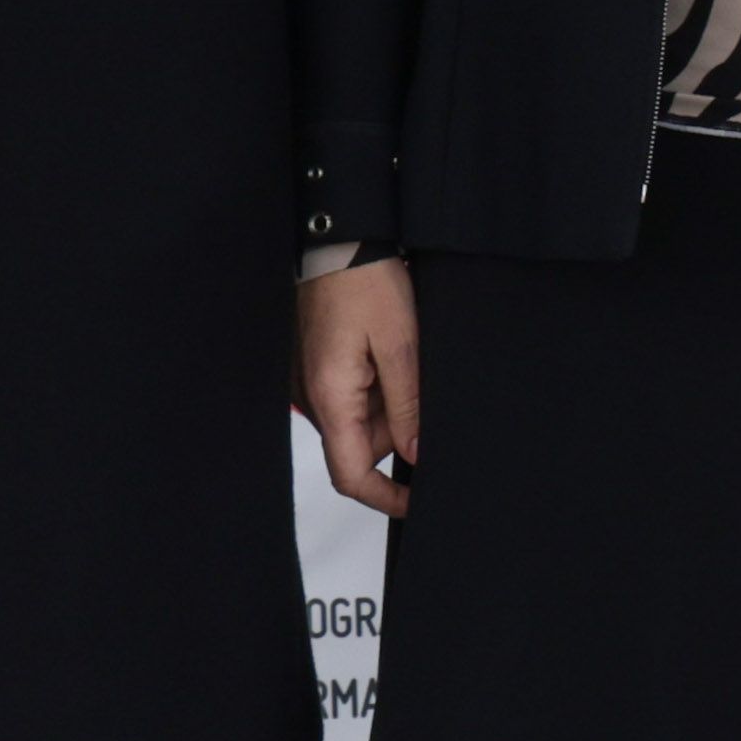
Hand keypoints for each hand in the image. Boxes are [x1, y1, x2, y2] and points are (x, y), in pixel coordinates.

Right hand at [295, 258, 421, 515]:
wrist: (337, 239)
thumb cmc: (364, 282)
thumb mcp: (401, 345)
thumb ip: (408, 406)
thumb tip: (416, 455)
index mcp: (329, 399)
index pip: (351, 475)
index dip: (386, 497)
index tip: (419, 501)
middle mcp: (311, 397)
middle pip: (362, 444)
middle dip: (402, 430)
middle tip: (429, 390)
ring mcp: (311, 382)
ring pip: (361, 418)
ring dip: (392, 401)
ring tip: (408, 356)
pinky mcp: (317, 367)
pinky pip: (352, 394)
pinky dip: (379, 384)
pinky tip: (392, 351)